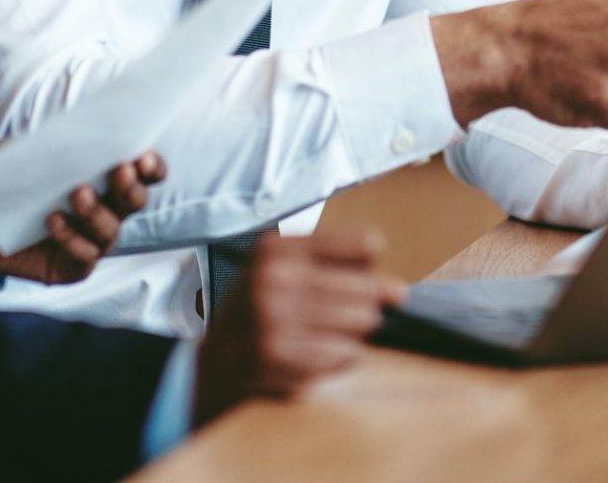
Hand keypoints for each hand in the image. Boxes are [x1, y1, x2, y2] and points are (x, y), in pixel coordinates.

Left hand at [0, 151, 165, 284]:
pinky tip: (52, 220)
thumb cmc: (17, 178)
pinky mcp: (73, 266)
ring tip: (77, 194)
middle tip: (119, 170)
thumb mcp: (31, 151)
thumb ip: (53, 142)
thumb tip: (72, 133)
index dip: (151, 167)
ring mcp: (93, 241)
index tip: (143, 156)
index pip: (145, 174)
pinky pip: (84, 257)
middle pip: (135, 201)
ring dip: (96, 211)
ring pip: (109, 230)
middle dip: (130, 187)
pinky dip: (70, 238)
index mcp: (109, 179)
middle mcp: (109, 211)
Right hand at [193, 229, 402, 424]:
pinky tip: (319, 354)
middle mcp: (273, 279)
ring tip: (330, 333)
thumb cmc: (259, 310)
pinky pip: (344, 356)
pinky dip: (341, 357)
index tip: (364, 276)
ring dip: (355, 332)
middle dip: (368, 304)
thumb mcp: (282, 268)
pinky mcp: (277, 360)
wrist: (211, 364)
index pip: (365, 244)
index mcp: (277, 248)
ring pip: (360, 322)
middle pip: (367, 288)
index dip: (371, 265)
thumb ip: (335, 264)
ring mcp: (273, 320)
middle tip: (352, 312)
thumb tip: (395, 283)